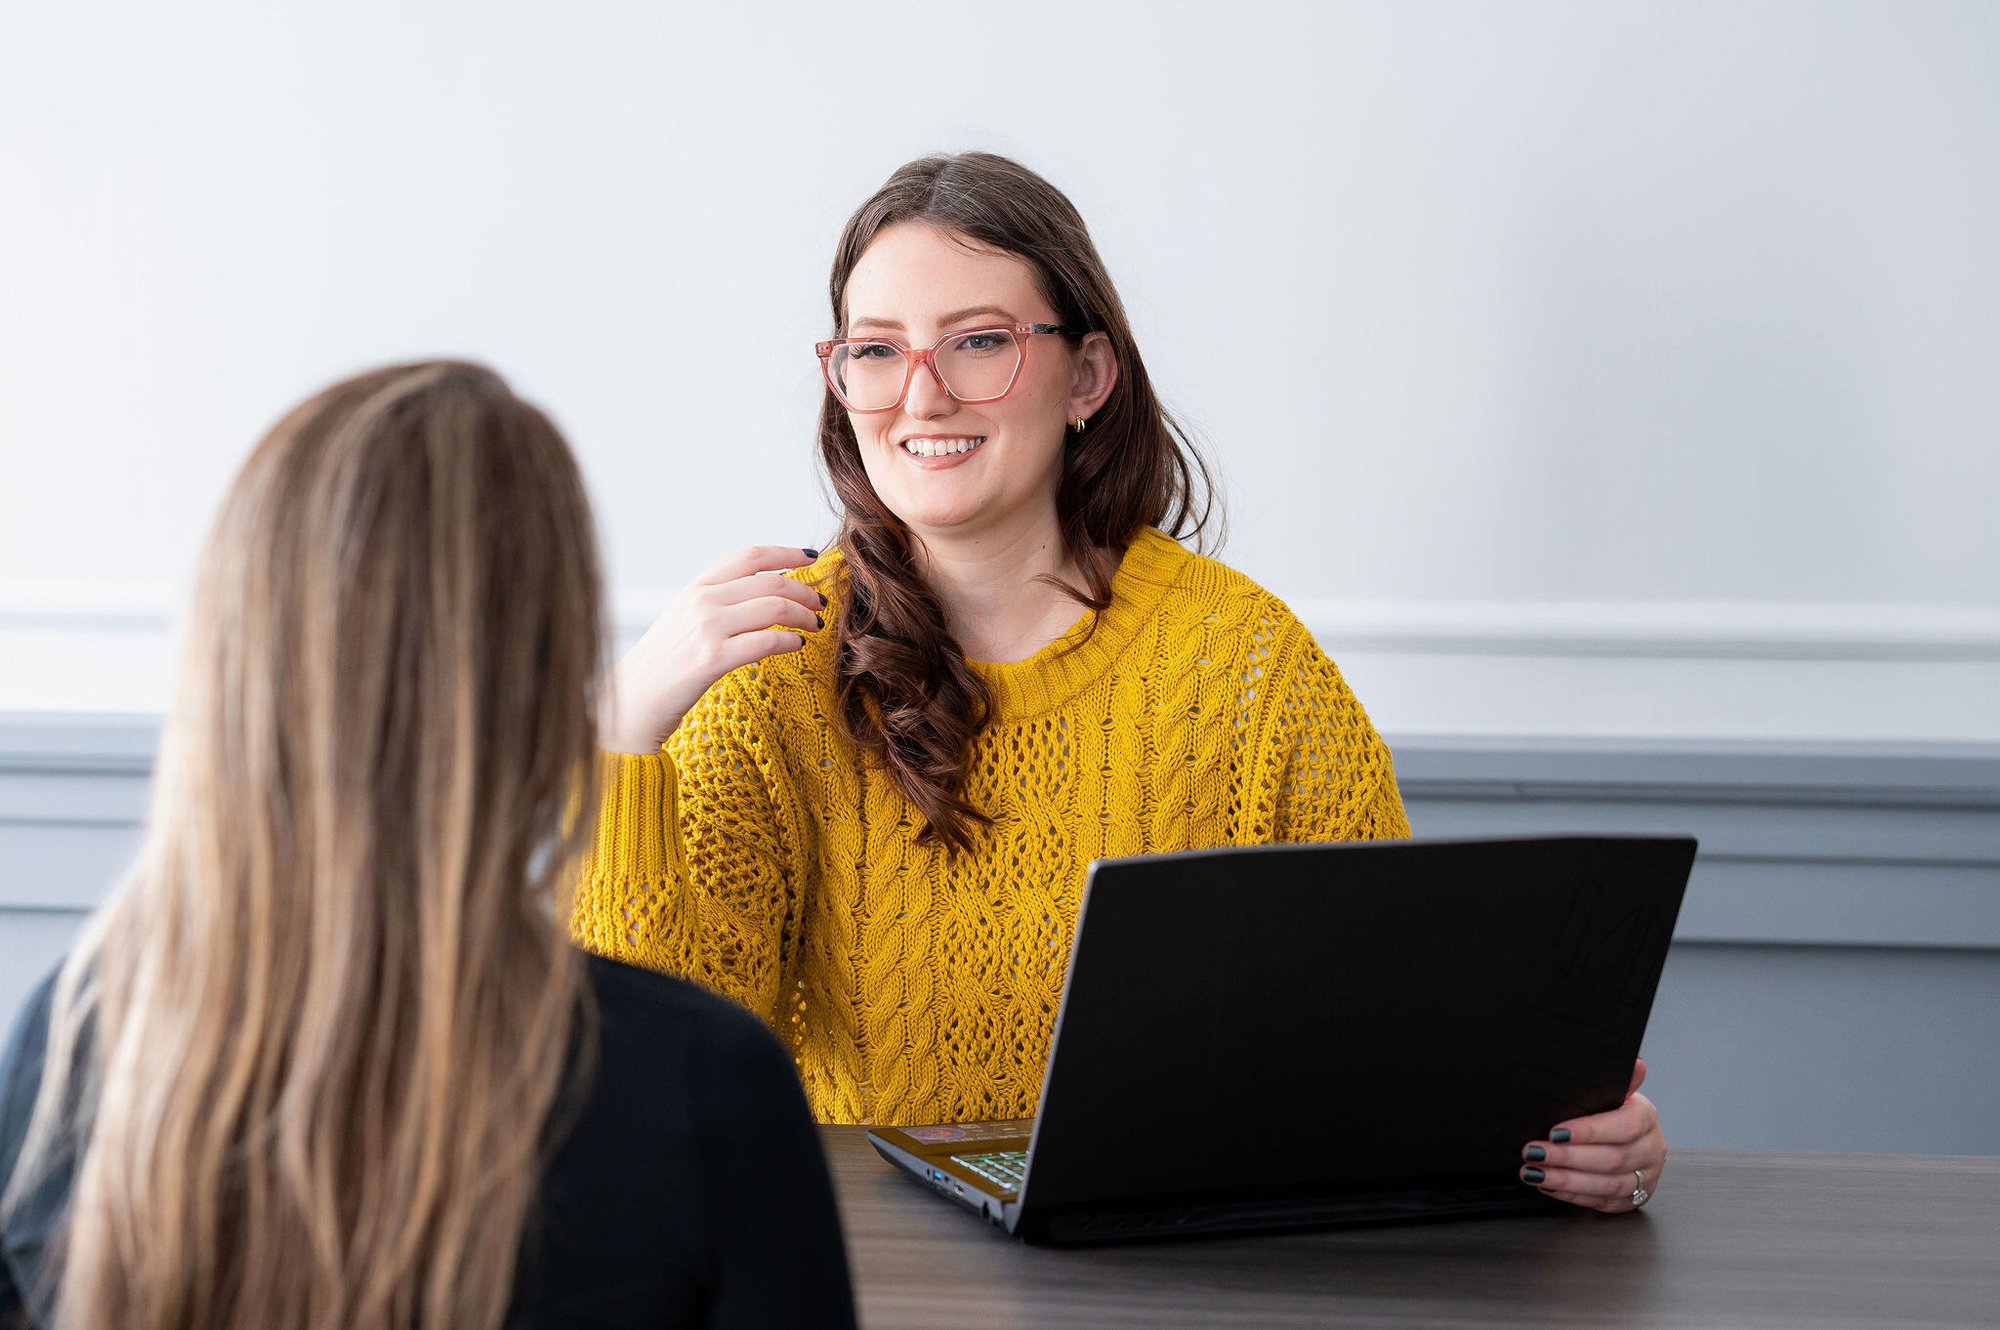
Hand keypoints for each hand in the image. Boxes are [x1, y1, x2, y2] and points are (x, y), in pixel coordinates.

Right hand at [599, 545, 825, 753]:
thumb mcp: (684, 619)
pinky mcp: (713, 659)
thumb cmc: (663, 664)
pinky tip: (797, 645)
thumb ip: (717, 602)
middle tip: (819, 605)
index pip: (750, 556)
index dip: (786, 553)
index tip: (812, 557)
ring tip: (814, 626)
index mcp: (697, 588)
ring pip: (774, 607)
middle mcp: (702, 602)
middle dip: (804, 592)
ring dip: (804, 615)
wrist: (631, 701)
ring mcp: (707, 629)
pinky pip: (767, 641)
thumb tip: (762, 592)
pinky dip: (791, 640)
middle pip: (770, 582)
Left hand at [1519, 1057, 1665, 1212]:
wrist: (1637, 1140)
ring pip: (1607, 1185)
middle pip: (1611, 1159)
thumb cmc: (1618, 1112)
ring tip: (1535, 1172)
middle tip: (1534, 1152)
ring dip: (1566, 1181)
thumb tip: (1634, 1063)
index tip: (1555, 1132)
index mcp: (1647, 1118)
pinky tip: (1549, 1185)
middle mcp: (1651, 1150)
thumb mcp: (1616, 1092)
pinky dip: (1573, 1196)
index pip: (1623, 1127)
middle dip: (1567, 1158)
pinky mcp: (1633, 1199)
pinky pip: (1602, 1202)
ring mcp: (1645, 1178)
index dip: (1588, 1132)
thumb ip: (1620, 1081)